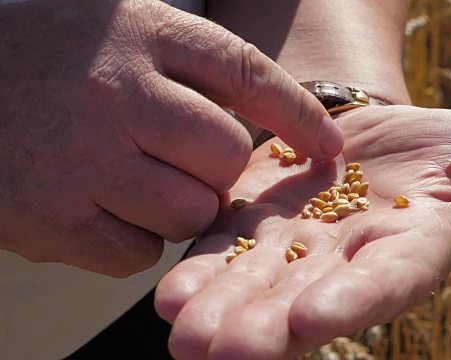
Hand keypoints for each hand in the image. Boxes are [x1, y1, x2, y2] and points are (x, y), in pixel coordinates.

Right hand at [0, 0, 341, 276]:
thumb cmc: (44, 61)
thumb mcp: (116, 30)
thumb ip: (187, 67)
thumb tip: (275, 121)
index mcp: (139, 33)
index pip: (247, 73)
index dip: (298, 113)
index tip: (328, 144)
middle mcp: (117, 93)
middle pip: (226, 158)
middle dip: (218, 169)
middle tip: (180, 158)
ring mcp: (83, 160)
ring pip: (190, 212)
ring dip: (177, 206)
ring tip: (128, 178)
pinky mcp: (52, 219)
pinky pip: (138, 254)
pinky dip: (131, 240)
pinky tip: (95, 207)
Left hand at [155, 106, 450, 358]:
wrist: (365, 140)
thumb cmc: (437, 150)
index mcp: (404, 248)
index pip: (386, 283)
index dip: (356, 302)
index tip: (315, 324)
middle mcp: (345, 262)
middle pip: (307, 300)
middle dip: (268, 329)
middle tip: (222, 357)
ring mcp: (292, 250)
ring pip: (255, 290)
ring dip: (221, 315)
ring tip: (186, 339)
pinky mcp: (249, 229)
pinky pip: (221, 258)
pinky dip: (198, 278)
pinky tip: (171, 297)